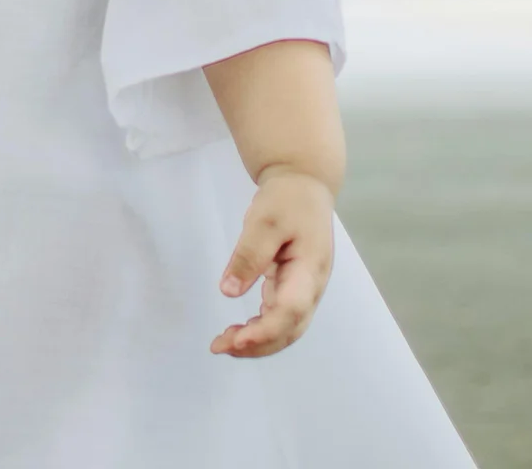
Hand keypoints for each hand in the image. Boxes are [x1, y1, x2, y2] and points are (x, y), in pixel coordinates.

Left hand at [211, 168, 334, 357]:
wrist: (305, 185)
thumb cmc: (288, 198)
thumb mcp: (265, 219)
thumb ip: (249, 254)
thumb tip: (229, 291)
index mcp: (309, 268)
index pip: (290, 310)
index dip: (265, 330)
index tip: (236, 340)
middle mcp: (312, 286)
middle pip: (290, 329)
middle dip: (257, 345)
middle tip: (220, 346)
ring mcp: (305, 289)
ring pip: (286, 329)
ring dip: (257, 342)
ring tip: (224, 343)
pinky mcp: (294, 287)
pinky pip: (280, 317)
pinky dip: (260, 329)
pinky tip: (240, 331)